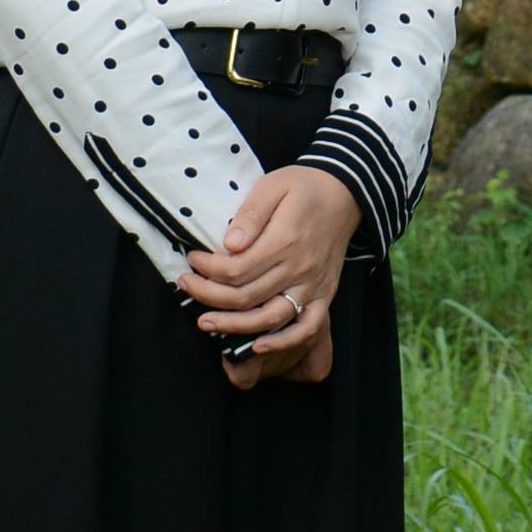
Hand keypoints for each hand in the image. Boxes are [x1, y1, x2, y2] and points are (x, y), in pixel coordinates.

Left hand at [186, 164, 356, 373]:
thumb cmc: (304, 187)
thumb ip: (251, 214)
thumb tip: (229, 244)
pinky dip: (282, 343)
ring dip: (233, 326)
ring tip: (205, 322)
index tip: (192, 259)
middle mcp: (300, 268)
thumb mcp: (273, 186)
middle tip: (186, 285)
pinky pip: (306, 328)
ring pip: (269, 318)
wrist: (345, 194)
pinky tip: (257, 346)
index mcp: (285, 240)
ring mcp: (313, 286)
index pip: (236, 269)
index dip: (207, 269)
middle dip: (208, 295)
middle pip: (246, 296)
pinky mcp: (324, 295)